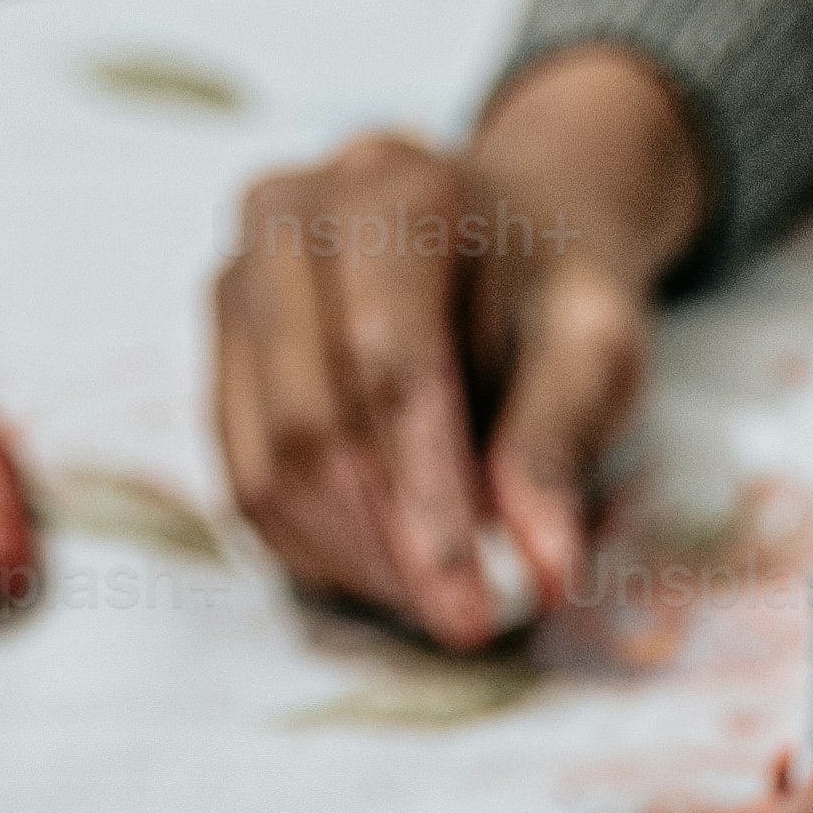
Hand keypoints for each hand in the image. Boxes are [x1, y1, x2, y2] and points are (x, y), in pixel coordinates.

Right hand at [209, 51, 703, 644]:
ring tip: (434, 605)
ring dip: (352, 561)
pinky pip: (244, 480)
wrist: (496, 236)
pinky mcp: (220, 352)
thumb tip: (540, 569)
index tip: (475, 606)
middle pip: (314, 421)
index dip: (428, 500)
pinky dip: (314, 551)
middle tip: (463, 624)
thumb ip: (561, 441)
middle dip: (390, 547)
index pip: (389, 364)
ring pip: (268, 463)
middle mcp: (289, 218)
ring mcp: (237, 282)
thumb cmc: (547, 288)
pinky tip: (385, 579)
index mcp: (392, 187)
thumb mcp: (593, 342)